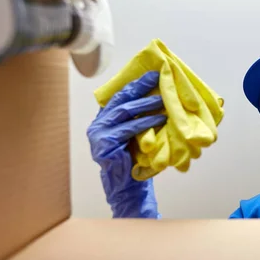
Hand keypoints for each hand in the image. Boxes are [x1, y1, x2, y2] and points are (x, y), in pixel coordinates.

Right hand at [87, 71, 165, 217]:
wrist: (128, 186)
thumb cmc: (135, 158)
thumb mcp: (137, 133)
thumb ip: (139, 117)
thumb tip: (161, 94)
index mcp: (103, 119)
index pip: (119, 95)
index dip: (136, 83)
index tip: (152, 73)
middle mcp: (97, 125)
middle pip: (121, 100)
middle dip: (141, 88)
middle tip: (158, 78)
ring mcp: (98, 135)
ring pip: (124, 112)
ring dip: (146, 104)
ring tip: (162, 98)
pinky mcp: (104, 146)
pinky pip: (128, 129)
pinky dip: (145, 123)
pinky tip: (160, 119)